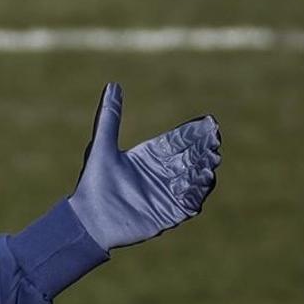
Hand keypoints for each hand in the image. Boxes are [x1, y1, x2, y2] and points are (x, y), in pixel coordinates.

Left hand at [68, 83, 221, 250]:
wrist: (88, 219)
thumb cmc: (93, 182)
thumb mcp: (102, 147)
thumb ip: (109, 117)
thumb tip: (112, 84)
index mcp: (149, 157)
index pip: (177, 141)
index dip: (193, 133)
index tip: (209, 122)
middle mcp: (161, 174)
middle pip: (190, 158)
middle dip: (204, 148)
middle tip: (215, 139)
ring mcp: (166, 194)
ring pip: (194, 178)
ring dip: (205, 168)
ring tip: (213, 158)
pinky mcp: (168, 214)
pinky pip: (190, 202)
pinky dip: (198, 192)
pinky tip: (204, 181)